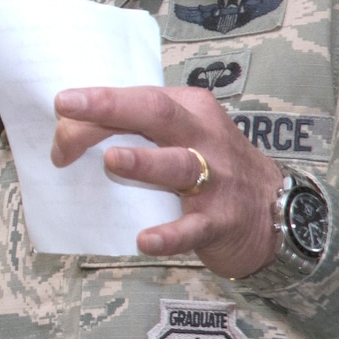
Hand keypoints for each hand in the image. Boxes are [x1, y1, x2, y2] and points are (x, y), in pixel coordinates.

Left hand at [51, 86, 280, 277]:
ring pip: (179, 166)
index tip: (62, 105)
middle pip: (157, 114)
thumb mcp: (184, 137)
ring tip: (111, 160)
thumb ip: (138, 132)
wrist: (276, 214)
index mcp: (190, 110)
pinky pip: (192, 228)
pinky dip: (169, 235)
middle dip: (111, 107)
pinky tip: (145, 240)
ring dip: (144, 162)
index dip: (98, 102)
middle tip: (68, 108)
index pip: (141, 97)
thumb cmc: (215, 168)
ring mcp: (216, 179)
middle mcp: (204, 137)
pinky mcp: (220, 221)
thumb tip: (72, 135)